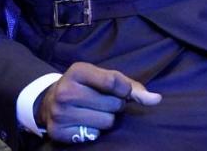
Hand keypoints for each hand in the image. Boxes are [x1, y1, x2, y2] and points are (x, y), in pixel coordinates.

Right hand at [36, 62, 160, 142]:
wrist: (50, 100)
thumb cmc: (87, 86)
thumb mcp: (104, 77)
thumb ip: (131, 86)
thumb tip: (156, 99)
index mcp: (78, 71)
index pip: (114, 81)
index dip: (125, 89)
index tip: (122, 90)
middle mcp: (66, 91)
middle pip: (113, 105)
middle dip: (115, 105)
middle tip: (102, 101)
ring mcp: (60, 113)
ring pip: (106, 122)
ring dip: (106, 119)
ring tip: (94, 111)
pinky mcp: (58, 132)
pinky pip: (94, 135)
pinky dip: (94, 131)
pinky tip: (84, 122)